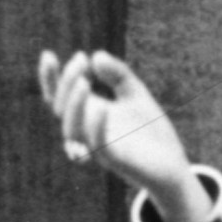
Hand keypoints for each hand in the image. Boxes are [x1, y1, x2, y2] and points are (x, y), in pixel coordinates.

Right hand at [36, 49, 207, 221]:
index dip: (49, 78)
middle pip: (61, 109)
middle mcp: (87, 132)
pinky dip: (97, 128)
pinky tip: (103, 108)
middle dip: (67, 83)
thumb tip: (96, 55)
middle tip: (81, 61)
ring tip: (84, 83)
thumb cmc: (150, 133)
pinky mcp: (116, 161)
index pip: (58, 97)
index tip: (48, 54)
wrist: (173, 167)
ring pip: (72, 130)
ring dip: (75, 105)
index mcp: (88, 115)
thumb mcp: (136, 95)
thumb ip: (118, 75)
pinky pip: (99, 147)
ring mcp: (99, 148)